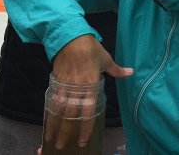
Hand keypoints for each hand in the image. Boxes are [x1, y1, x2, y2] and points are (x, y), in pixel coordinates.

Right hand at [45, 35, 132, 149]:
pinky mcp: (56, 80)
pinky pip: (52, 99)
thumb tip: (130, 72)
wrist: (70, 36)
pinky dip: (50, 110)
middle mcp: (77, 88)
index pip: (88, 111)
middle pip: (71, 115)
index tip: (82, 139)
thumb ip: (117, 70)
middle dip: (66, 131)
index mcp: (91, 84)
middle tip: (63, 145)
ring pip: (59, 109)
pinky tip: (48, 119)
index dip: (85, 127)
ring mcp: (65, 84)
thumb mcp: (105, 58)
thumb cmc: (89, 47)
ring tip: (53, 137)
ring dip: (56, 124)